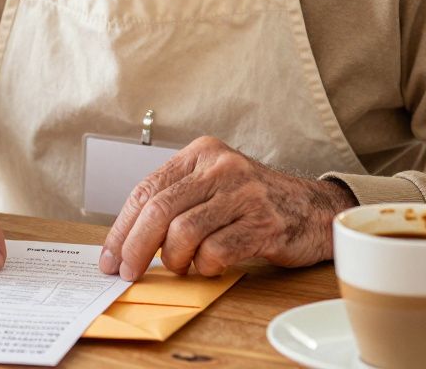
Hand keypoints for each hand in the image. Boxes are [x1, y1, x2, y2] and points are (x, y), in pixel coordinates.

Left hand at [100, 136, 356, 279]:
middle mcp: (221, 167)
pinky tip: (210, 266)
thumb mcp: (213, 185)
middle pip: (158, 211)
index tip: (110, 256)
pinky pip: (215, 252)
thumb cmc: (255, 202)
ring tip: (183, 266)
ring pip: (183, 233)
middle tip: (129, 272)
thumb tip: (126, 240)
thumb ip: (175, 201)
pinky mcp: (263, 223)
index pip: (146, 189)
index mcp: (201, 153)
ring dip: (175, 260)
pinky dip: (204, 266)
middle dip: (136, 248)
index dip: (121, 227)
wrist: (315, 209)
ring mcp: (244, 194)